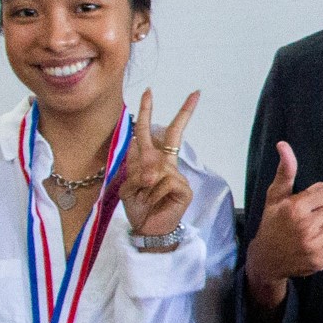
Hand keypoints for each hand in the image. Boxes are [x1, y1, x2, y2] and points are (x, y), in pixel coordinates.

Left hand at [120, 88, 198, 238]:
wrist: (147, 229)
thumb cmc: (138, 207)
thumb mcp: (127, 186)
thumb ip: (135, 171)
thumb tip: (152, 170)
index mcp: (150, 160)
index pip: (149, 132)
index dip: (147, 111)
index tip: (149, 92)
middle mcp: (165, 164)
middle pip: (172, 135)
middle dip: (184, 113)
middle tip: (195, 93)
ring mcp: (176, 176)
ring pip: (156, 168)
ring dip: (144, 185)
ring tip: (145, 199)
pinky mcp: (184, 188)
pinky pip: (164, 182)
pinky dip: (153, 194)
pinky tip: (155, 203)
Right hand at [243, 141, 322, 308]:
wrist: (267, 260)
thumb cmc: (272, 223)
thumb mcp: (275, 196)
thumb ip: (285, 171)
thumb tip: (283, 145)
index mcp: (296, 208)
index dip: (321, 194)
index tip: (310, 201)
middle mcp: (306, 226)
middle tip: (313, 214)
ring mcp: (314, 245)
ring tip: (315, 228)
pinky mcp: (320, 259)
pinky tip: (316, 241)